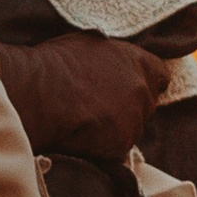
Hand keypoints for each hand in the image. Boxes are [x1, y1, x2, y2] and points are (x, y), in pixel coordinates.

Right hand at [0, 34, 174, 164]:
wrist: (36, 93)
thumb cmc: (55, 64)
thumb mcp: (89, 45)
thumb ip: (112, 58)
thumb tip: (112, 62)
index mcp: (138, 63)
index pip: (160, 76)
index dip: (146, 82)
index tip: (130, 86)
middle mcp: (142, 92)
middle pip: (146, 105)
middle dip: (128, 106)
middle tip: (100, 106)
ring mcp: (134, 121)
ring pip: (131, 129)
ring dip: (115, 128)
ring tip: (85, 121)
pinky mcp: (120, 146)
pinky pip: (116, 150)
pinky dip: (102, 148)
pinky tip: (81, 137)